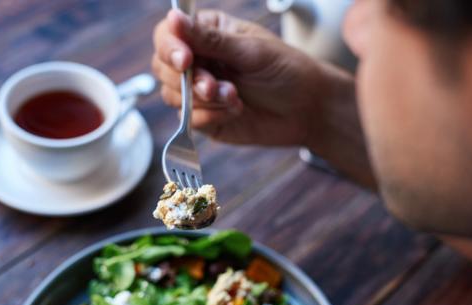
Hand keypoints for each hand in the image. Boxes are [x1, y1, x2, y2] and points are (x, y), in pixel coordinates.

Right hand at [152, 9, 324, 145]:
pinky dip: (210, 116)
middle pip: (163, 67)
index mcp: (207, 34)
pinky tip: (235, 111)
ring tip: (235, 97)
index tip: (186, 59)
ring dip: (203, 99)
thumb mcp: (250, 51)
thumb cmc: (286, 70)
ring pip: (173, 95)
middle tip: (214, 85)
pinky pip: (189, 120)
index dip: (170, 47)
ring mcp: (199, 91)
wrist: (307, 110)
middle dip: (188, 79)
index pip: (168, 35)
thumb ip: (210, 40)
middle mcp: (199, 61)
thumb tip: (174, 18)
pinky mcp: (205, 118)